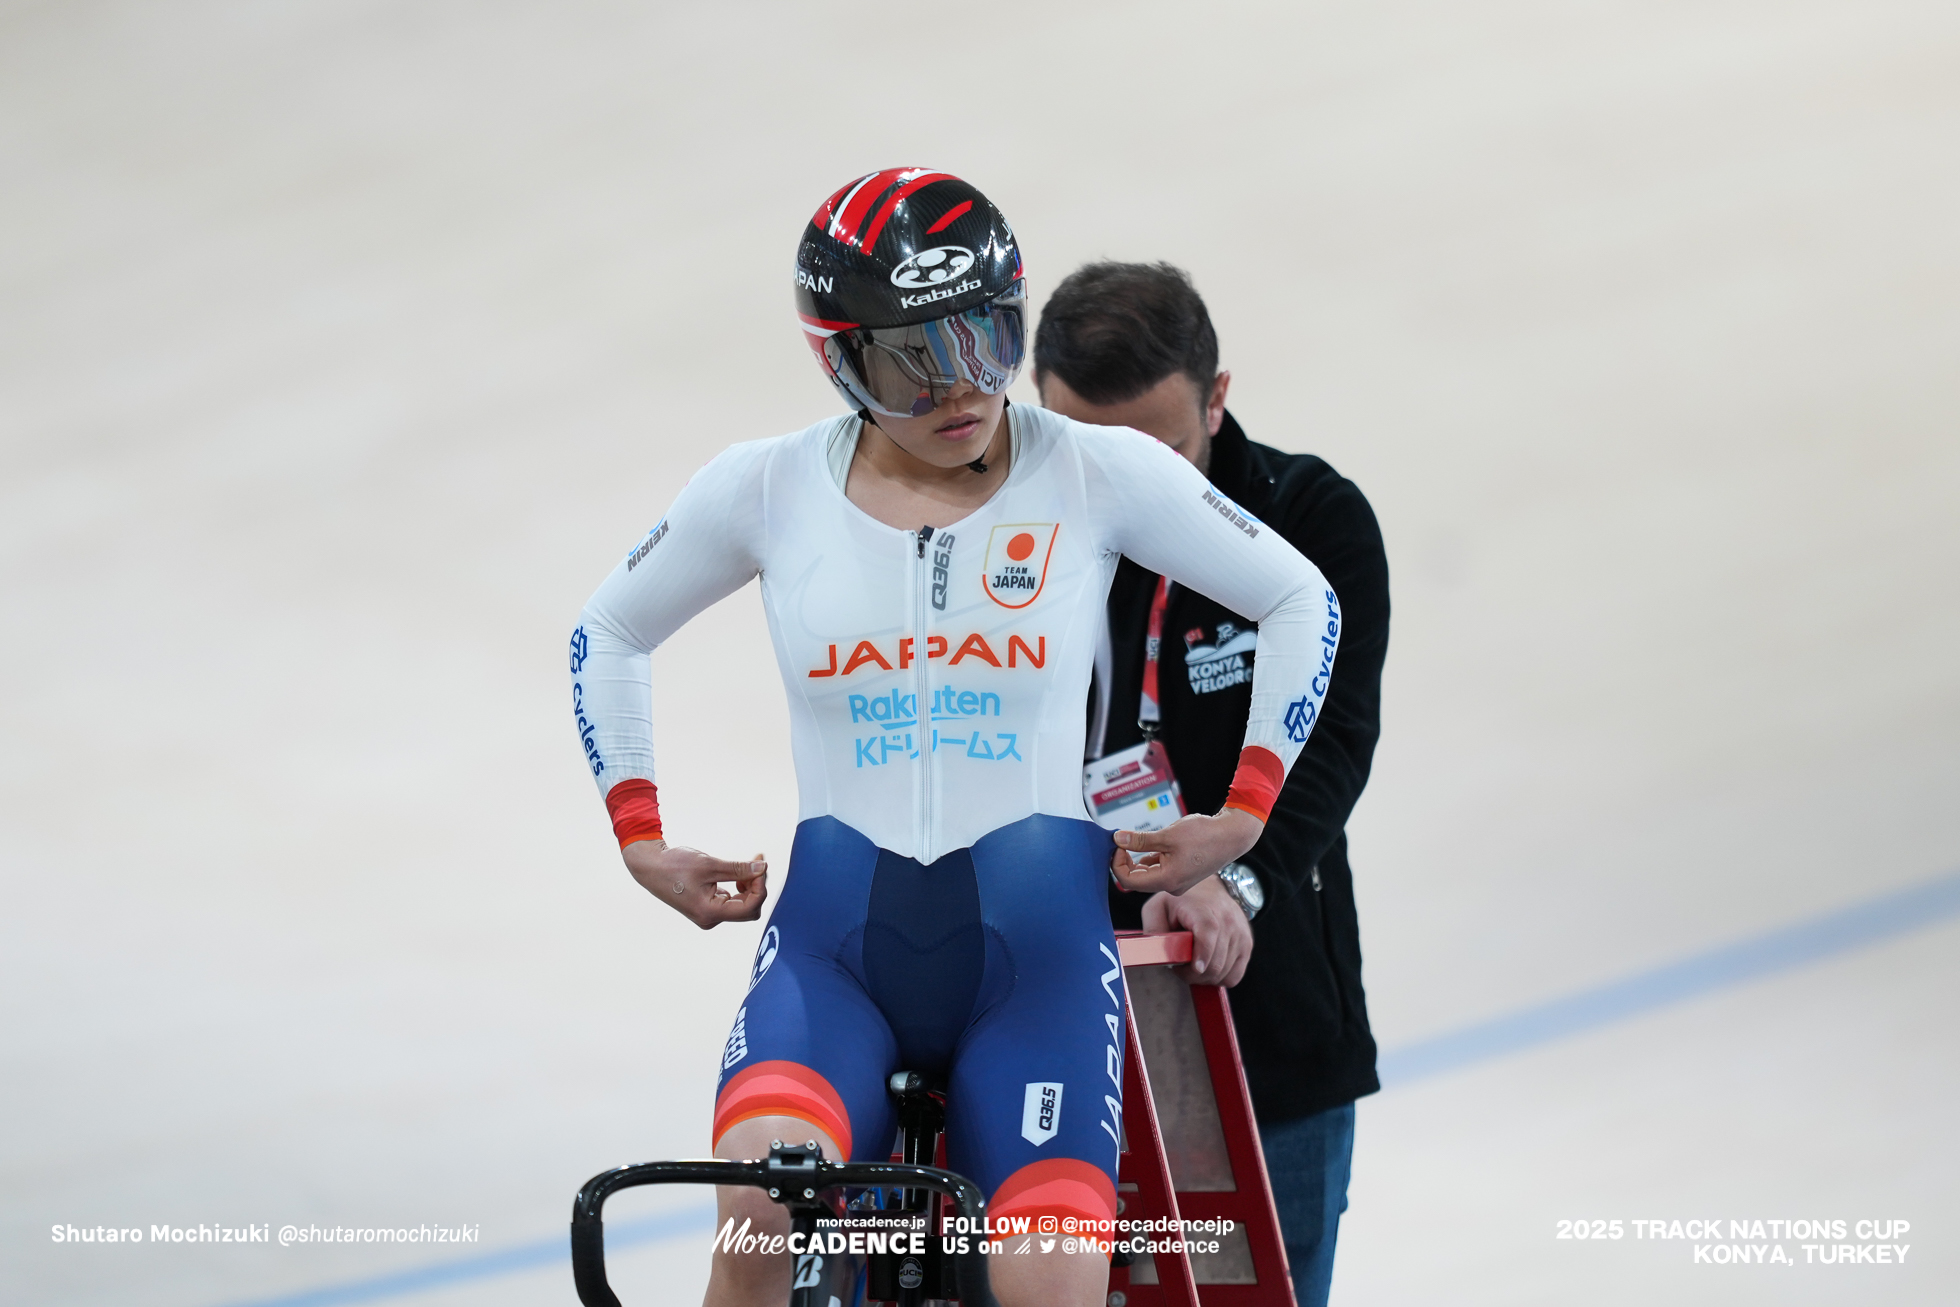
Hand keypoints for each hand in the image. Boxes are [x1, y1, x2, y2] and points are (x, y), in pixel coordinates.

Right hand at [620, 839, 767, 929]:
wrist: (650, 866)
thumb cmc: (675, 864)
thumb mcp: (710, 864)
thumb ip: (739, 869)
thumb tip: (763, 868)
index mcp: (710, 913)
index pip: (750, 907)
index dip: (760, 885)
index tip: (760, 863)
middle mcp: (710, 919)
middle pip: (749, 909)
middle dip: (757, 886)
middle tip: (757, 861)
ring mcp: (708, 915)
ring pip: (742, 906)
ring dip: (750, 886)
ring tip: (747, 864)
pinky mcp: (707, 907)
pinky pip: (732, 902)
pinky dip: (740, 887)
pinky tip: (736, 873)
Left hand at [1110, 808, 1262, 896]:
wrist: (1232, 835)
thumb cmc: (1205, 835)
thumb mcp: (1167, 834)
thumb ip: (1140, 839)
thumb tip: (1118, 839)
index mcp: (1167, 880)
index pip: (1129, 880)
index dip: (1117, 863)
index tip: (1117, 845)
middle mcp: (1172, 885)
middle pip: (1137, 879)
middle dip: (1125, 860)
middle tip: (1122, 841)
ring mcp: (1178, 880)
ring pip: (1149, 872)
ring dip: (1138, 857)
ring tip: (1136, 839)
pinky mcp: (1182, 872)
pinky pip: (1160, 867)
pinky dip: (1152, 856)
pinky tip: (1153, 842)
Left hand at [1142, 877, 1252, 986]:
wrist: (1210, 889)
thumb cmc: (1181, 901)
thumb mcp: (1158, 907)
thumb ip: (1154, 929)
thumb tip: (1157, 953)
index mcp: (1202, 909)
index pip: (1208, 933)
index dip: (1203, 954)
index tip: (1196, 968)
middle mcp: (1227, 921)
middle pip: (1215, 962)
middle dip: (1192, 974)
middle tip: (1179, 967)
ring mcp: (1240, 933)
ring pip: (1223, 973)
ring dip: (1204, 977)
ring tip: (1192, 964)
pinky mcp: (1247, 944)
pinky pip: (1235, 976)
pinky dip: (1220, 978)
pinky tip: (1207, 967)